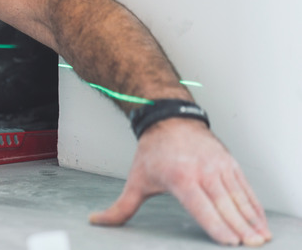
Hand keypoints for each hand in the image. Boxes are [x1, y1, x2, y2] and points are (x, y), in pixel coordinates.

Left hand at [89, 118, 272, 245]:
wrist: (169, 119)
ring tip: (260, 238)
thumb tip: (97, 221)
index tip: (230, 241)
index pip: (201, 206)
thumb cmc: (153, 151)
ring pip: (239, 197)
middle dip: (239, 227)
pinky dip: (254, 206)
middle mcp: (202, 172)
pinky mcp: (229, 163)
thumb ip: (121, 207)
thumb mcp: (136, 180)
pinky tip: (260, 221)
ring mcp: (218, 166)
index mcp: (179, 178)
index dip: (217, 225)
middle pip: (224, 205)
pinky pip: (245, 188)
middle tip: (251, 245)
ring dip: (252, 219)